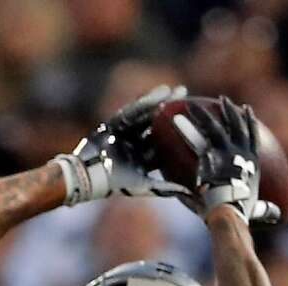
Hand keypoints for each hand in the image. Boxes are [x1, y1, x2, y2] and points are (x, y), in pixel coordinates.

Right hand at [55, 85, 189, 205]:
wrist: (90, 176)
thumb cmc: (115, 184)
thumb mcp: (143, 186)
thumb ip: (165, 187)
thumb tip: (188, 193)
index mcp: (144, 159)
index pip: (166, 144)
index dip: (181, 135)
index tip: (198, 125)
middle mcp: (137, 144)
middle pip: (159, 126)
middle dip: (175, 114)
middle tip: (191, 100)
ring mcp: (127, 132)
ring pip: (148, 115)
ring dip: (164, 103)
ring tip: (180, 91)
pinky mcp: (116, 123)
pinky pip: (134, 110)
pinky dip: (147, 101)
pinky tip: (161, 92)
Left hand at [173, 98, 279, 225]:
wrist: (230, 210)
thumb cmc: (242, 214)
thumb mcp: (257, 209)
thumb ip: (264, 209)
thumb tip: (276, 215)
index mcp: (253, 162)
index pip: (252, 136)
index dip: (249, 122)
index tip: (246, 110)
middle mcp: (241, 152)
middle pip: (235, 124)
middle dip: (229, 111)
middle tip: (222, 101)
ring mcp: (226, 152)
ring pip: (215, 126)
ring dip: (204, 114)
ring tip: (193, 105)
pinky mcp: (211, 156)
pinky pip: (197, 137)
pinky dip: (187, 127)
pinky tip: (179, 117)